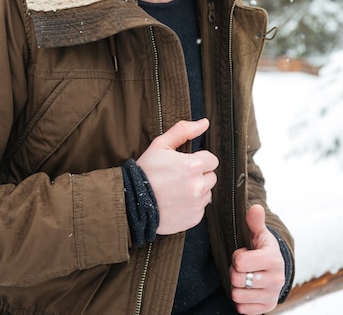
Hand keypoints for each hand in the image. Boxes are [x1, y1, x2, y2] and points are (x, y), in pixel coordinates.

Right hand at [136, 118, 218, 234]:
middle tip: (179, 177)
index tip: (185, 163)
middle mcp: (198, 186)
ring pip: (207, 193)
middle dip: (199, 175)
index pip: (212, 160)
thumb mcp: (160, 145)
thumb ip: (183, 131)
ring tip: (176, 190)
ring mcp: (197, 204)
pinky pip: (200, 209)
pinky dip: (191, 206)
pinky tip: (176, 202)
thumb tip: (204, 123)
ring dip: (196, 191)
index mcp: (193, 166)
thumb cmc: (146, 171)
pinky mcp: (194, 219)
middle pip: (211, 176)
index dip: (199, 160)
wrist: (131, 202)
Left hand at [229, 204, 284, 313]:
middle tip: (242, 267)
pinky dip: (241, 300)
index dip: (237, 257)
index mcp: (273, 259)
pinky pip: (242, 309)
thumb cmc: (262, 249)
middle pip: (237, 279)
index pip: (241, 263)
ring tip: (245, 277)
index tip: (243, 253)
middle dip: (235, 272)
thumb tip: (255, 208)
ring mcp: (272, 295)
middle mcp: (276, 279)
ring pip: (237, 296)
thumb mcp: (259, 233)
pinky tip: (248, 289)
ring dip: (237, 287)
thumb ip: (255, 221)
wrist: (275, 269)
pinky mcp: (267, 308)